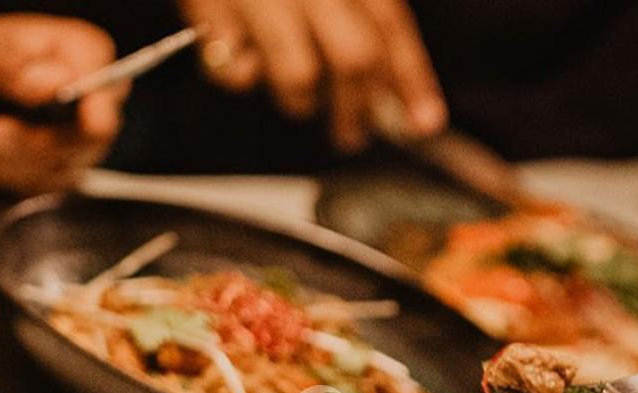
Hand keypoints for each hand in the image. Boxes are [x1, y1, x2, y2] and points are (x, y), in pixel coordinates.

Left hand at [0, 14, 125, 193]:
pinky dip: (13, 171)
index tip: (41, 106)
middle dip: (36, 140)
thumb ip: (9, 63)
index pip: (107, 86)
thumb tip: (53, 83)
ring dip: (16, 156)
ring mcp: (85, 138)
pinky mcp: (66, 169)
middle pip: (90, 135)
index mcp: (84, 53)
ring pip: (65, 164)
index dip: (82, 104)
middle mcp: (95, 98)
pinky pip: (46, 183)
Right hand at [177, 0, 445, 151]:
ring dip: (301, 101)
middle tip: (352, 136)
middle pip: (353, 59)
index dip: (412, 78)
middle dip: (357, 110)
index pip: (389, 24)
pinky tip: (241, 59)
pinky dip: (241, 77)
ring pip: (300, 76)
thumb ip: (360, 15)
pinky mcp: (211, 8)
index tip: (425, 122)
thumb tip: (392, 87)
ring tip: (297, 99)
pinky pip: (236, 72)